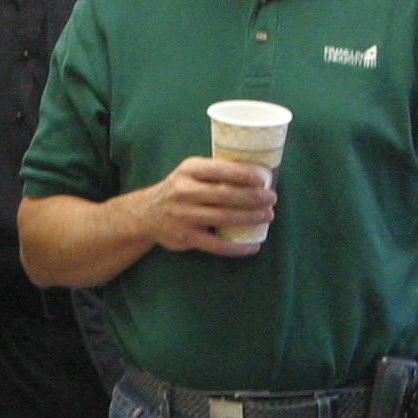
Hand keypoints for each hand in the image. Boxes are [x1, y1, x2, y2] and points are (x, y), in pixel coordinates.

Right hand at [135, 156, 276, 255]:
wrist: (146, 213)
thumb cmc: (179, 189)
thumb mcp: (190, 172)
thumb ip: (215, 171)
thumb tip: (256, 172)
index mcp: (189, 170)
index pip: (220, 170)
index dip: (243, 174)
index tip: (262, 178)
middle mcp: (184, 192)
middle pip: (225, 195)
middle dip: (253, 197)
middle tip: (272, 198)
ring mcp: (184, 216)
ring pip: (224, 218)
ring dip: (250, 218)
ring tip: (268, 216)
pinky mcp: (186, 237)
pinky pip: (217, 245)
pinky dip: (237, 247)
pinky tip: (253, 246)